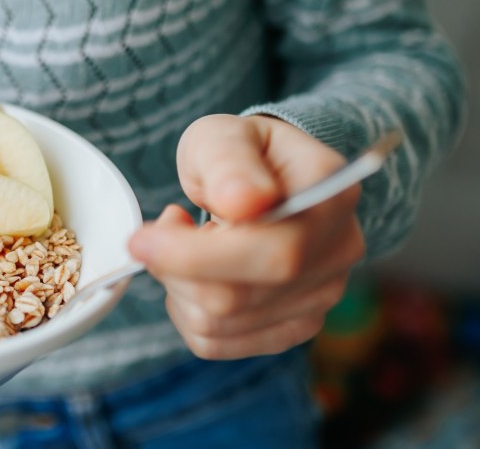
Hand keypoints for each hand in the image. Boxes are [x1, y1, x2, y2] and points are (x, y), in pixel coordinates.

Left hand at [127, 114, 364, 359]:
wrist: (267, 177)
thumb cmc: (241, 153)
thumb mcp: (224, 136)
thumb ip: (230, 162)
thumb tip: (244, 201)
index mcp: (331, 196)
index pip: (271, 253)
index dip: (195, 255)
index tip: (141, 238)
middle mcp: (338, 252)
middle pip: (238, 298)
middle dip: (175, 268)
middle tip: (157, 232)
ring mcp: (321, 296)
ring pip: (219, 324)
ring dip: (177, 287)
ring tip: (186, 243)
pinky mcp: (293, 325)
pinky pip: (216, 342)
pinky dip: (186, 311)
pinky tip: (195, 274)